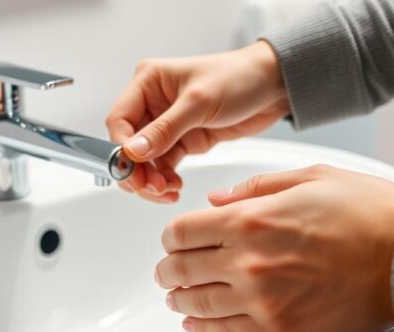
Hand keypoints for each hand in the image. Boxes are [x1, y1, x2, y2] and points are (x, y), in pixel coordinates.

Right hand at [107, 41, 288, 202]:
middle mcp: (153, 102)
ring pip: (145, 160)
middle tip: (149, 188)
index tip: (132, 169)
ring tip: (165, 191)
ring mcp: (167, 124)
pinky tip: (174, 188)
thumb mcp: (199, 102)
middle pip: (128, 145)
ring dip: (151, 180)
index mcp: (148, 81)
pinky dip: (165, 180)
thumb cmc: (239, 78)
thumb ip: (165, 129)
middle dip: (136, 170)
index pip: (119, 120)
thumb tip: (134, 151)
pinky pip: (164, 166)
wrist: (273, 86)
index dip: (121, 149)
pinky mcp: (183, 140)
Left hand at [155, 165, 393, 331]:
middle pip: (181, 270)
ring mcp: (262, 301)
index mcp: (250, 220)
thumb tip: (219, 201)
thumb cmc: (370, 213)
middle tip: (168, 269)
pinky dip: (202, 326)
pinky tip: (195, 320)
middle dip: (169, 268)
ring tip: (176, 295)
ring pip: (197, 304)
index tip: (174, 238)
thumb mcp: (311, 177)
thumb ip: (257, 188)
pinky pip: (226, 331)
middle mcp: (248, 262)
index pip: (182, 231)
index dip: (172, 235)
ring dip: (180, 299)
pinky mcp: (280, 330)